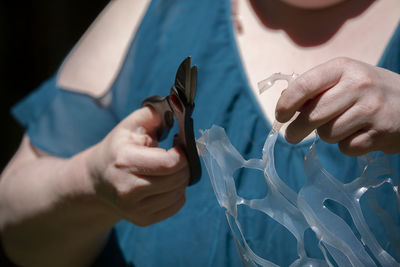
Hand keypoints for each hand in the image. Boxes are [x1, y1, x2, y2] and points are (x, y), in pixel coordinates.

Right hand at [89, 106, 188, 225]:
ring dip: (181, 178)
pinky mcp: (142, 220)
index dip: (183, 154)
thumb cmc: (118, 148)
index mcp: (124, 161)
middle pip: (178, 179)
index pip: (169, 164)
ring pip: (179, 193)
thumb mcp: (130, 125)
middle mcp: (128, 189)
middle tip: (178, 155)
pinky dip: (177, 192)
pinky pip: (176, 205)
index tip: (181, 145)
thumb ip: (155, 113)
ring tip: (168, 169)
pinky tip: (165, 183)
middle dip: (185, 164)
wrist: (97, 180)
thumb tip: (179, 106)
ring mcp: (134, 209)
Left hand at [275, 57, 399, 155]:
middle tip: (292, 135)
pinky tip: (359, 134)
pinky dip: (347, 145)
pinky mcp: (382, 133)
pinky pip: (347, 148)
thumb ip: (315, 89)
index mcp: (343, 67)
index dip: (286, 104)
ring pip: (328, 134)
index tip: (280, 116)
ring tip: (342, 127)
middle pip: (313, 115)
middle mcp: (359, 85)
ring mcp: (372, 109)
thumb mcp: (344, 78)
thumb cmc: (368, 90)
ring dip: (328, 136)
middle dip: (296, 130)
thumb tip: (284, 102)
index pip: (304, 85)